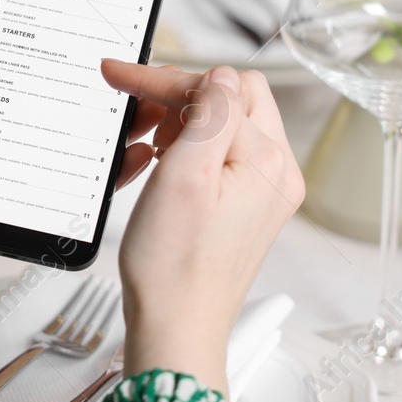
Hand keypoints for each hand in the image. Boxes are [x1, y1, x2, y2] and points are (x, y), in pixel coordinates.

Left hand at [0, 1, 163, 274]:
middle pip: (63, 117)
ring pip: (74, 158)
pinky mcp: (18, 216)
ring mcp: (11, 179)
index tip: (107, 47)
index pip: (34, 79)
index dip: (69, 65)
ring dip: (113, 141)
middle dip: (105, 102)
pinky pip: (65, 202)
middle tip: (143, 85)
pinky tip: (128, 168)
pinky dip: (99, 188)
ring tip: (149, 121)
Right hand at [101, 61, 303, 395]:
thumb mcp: (183, 175)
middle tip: (139, 114)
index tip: (123, 77)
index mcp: (268, 160)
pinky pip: (226, 151)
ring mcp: (266, 189)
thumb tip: (220, 75)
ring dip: (185, 120)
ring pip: (228, 121)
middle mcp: (278, 172)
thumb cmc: (173, 265)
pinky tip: (165, 165)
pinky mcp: (250, 205)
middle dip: (182, 96)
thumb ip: (210, 113)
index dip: (168, 81)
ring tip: (152, 145)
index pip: (221, 86)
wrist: (176, 326)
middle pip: (233, 97)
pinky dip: (192, 146)